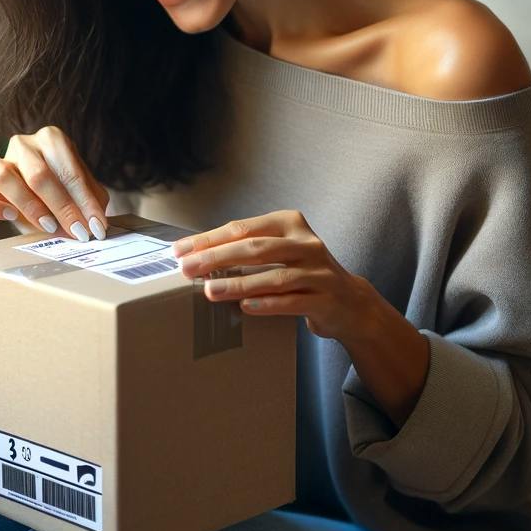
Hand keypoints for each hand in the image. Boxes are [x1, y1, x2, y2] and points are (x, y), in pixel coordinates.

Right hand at [0, 125, 109, 241]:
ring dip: (29, 205)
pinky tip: (10, 216)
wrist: (48, 198)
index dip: (85, 202)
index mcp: (52, 139)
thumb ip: (90, 203)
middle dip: (62, 207)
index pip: (70, 171)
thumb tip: (93, 224)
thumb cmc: (69, 191)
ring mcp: (1, 161)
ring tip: (49, 226)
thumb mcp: (86, 192)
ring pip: (3, 176)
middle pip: (38, 174)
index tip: (96, 227)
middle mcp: (24, 144)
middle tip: (77, 232)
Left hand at [171, 210, 372, 341]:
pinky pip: (293, 301)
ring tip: (210, 291)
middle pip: (255, 248)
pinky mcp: (326, 299)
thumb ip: (247, 249)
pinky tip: (245, 307)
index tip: (180, 251)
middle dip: (217, 258)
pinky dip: (268, 304)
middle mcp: (307, 243)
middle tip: (187, 269)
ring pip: (274, 276)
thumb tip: (197, 256)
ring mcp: (319, 271)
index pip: (242, 228)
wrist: (350, 303)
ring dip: (239, 284)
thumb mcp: (279, 251)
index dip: (209, 239)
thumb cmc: (303, 273)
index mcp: (290, 223)